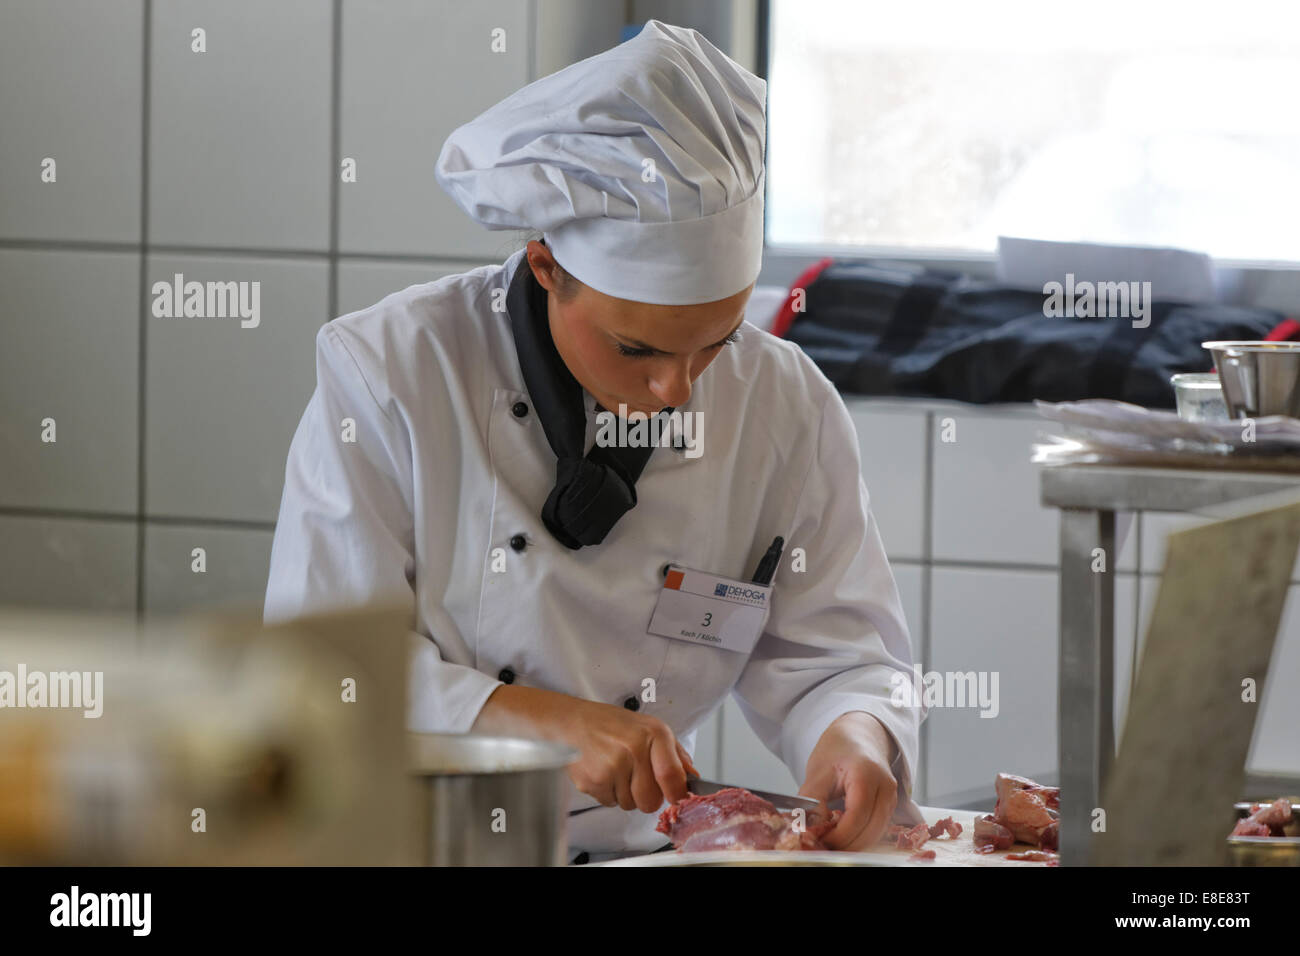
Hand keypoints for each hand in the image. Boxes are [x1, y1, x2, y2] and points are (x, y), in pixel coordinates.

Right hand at [473, 685, 698, 813]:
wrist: (571, 723)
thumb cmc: (612, 725)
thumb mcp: (649, 727)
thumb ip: (675, 753)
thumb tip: (692, 778)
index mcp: (652, 734)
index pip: (673, 776)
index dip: (677, 794)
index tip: (676, 797)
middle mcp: (633, 749)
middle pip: (651, 801)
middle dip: (647, 796)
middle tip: (637, 778)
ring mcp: (611, 767)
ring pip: (630, 805)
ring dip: (626, 794)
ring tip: (616, 769)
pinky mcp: (593, 781)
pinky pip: (611, 803)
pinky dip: (609, 793)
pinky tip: (603, 772)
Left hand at [798, 711, 899, 849]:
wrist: (858, 735)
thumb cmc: (837, 750)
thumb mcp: (817, 772)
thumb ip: (813, 802)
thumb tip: (813, 828)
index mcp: (866, 773)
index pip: (857, 815)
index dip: (840, 835)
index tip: (821, 841)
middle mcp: (885, 787)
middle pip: (871, 829)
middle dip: (847, 844)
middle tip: (824, 846)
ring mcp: (892, 796)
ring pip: (877, 833)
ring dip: (855, 843)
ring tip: (831, 842)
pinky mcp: (891, 805)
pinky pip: (879, 828)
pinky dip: (862, 836)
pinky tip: (844, 835)